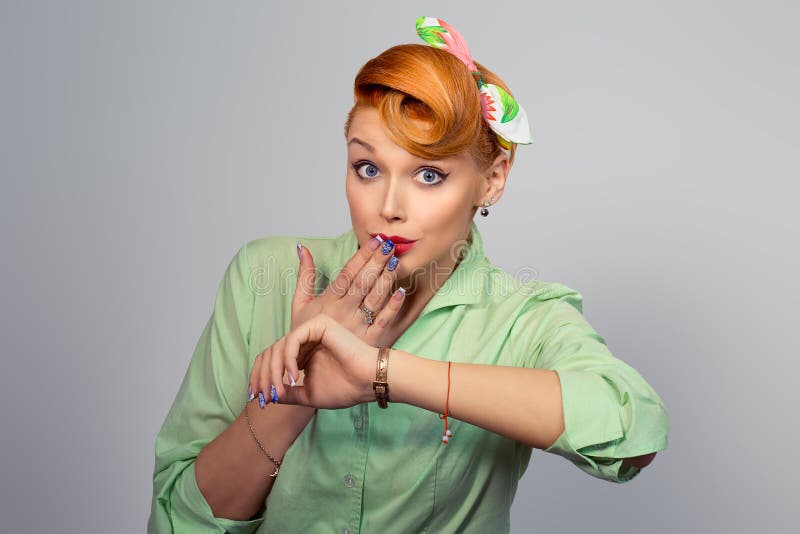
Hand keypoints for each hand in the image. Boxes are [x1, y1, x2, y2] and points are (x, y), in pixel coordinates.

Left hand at [248, 314, 374, 408]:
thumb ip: (288, 393)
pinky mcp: (318, 325)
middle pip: (270, 353)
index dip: (259, 378)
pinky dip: (288, 359)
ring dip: (274, 371)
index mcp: (302, 354)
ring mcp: (311, 331)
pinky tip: (293, 376)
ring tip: (280, 390)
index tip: (256, 398)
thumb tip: (267, 396)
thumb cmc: (346, 388)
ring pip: (278, 347)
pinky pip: (293, 339)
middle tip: (264, 396)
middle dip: (263, 376)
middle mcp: (304, 340)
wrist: (369, 382)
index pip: (271, 360)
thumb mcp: (308, 395)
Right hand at [292, 237, 405, 347]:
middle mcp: (343, 311)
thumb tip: (304, 249)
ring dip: (386, 279)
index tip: (375, 241)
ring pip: (374, 298)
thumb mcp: (300, 303)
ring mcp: (357, 326)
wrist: (310, 366)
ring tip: (396, 261)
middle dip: (377, 261)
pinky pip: (383, 321)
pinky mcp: (368, 340)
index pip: (348, 273)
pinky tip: (402, 291)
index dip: (362, 256)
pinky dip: (393, 306)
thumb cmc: (306, 331)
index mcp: (328, 300)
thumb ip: (304, 275)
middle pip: (363, 282)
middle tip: (390, 245)